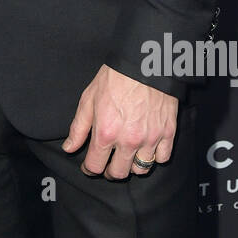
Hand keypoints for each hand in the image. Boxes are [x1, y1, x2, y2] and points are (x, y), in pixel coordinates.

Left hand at [62, 63, 177, 179]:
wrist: (144, 63)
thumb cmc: (115, 78)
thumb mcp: (88, 99)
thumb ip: (78, 128)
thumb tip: (69, 147)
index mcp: (105, 133)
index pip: (95, 166)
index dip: (89, 169)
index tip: (89, 166)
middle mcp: (128, 141)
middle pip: (118, 174)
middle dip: (110, 171)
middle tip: (108, 164)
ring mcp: (150, 138)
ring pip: (141, 170)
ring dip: (132, 166)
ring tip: (127, 156)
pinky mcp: (168, 132)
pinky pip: (162, 158)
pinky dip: (154, 157)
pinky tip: (147, 148)